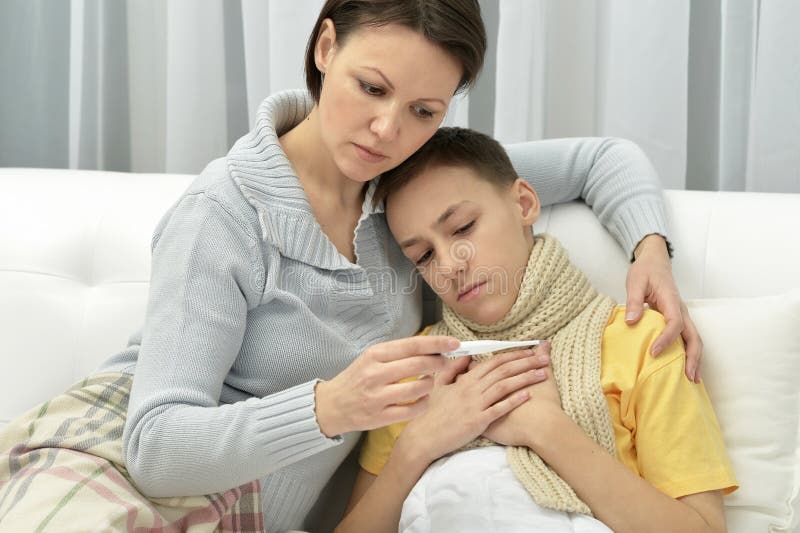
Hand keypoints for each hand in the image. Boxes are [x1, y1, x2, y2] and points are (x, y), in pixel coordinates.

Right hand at [315, 336, 457, 436]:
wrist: (332, 405)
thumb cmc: (356, 378)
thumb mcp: (371, 358)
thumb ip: (398, 353)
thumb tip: (431, 346)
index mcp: (375, 355)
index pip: (412, 345)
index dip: (437, 343)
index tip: (455, 343)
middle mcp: (375, 374)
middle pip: (419, 364)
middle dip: (438, 362)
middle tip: (444, 362)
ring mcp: (378, 397)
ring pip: (419, 388)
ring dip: (430, 383)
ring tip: (428, 381)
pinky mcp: (381, 417)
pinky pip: (413, 409)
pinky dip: (424, 403)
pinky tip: (422, 398)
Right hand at [398, 347, 549, 464]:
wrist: (425, 436)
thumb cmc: (433, 412)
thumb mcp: (440, 385)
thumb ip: (453, 369)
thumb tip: (467, 358)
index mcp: (465, 379)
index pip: (493, 361)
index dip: (513, 354)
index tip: (529, 350)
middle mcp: (472, 388)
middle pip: (503, 370)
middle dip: (525, 362)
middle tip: (544, 358)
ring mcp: (475, 404)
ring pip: (504, 386)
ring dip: (525, 378)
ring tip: (542, 374)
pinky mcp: (478, 421)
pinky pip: (499, 408)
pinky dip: (514, 401)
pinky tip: (528, 396)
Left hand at [626, 234, 702, 382]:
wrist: (654, 261)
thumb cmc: (645, 271)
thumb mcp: (634, 282)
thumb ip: (633, 301)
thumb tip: (632, 322)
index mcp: (671, 301)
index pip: (674, 323)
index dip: (666, 339)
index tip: (654, 352)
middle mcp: (681, 310)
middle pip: (694, 336)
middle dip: (694, 357)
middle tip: (690, 378)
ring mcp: (681, 315)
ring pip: (694, 339)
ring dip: (695, 359)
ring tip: (692, 380)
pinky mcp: (677, 319)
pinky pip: (686, 338)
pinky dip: (688, 354)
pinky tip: (683, 368)